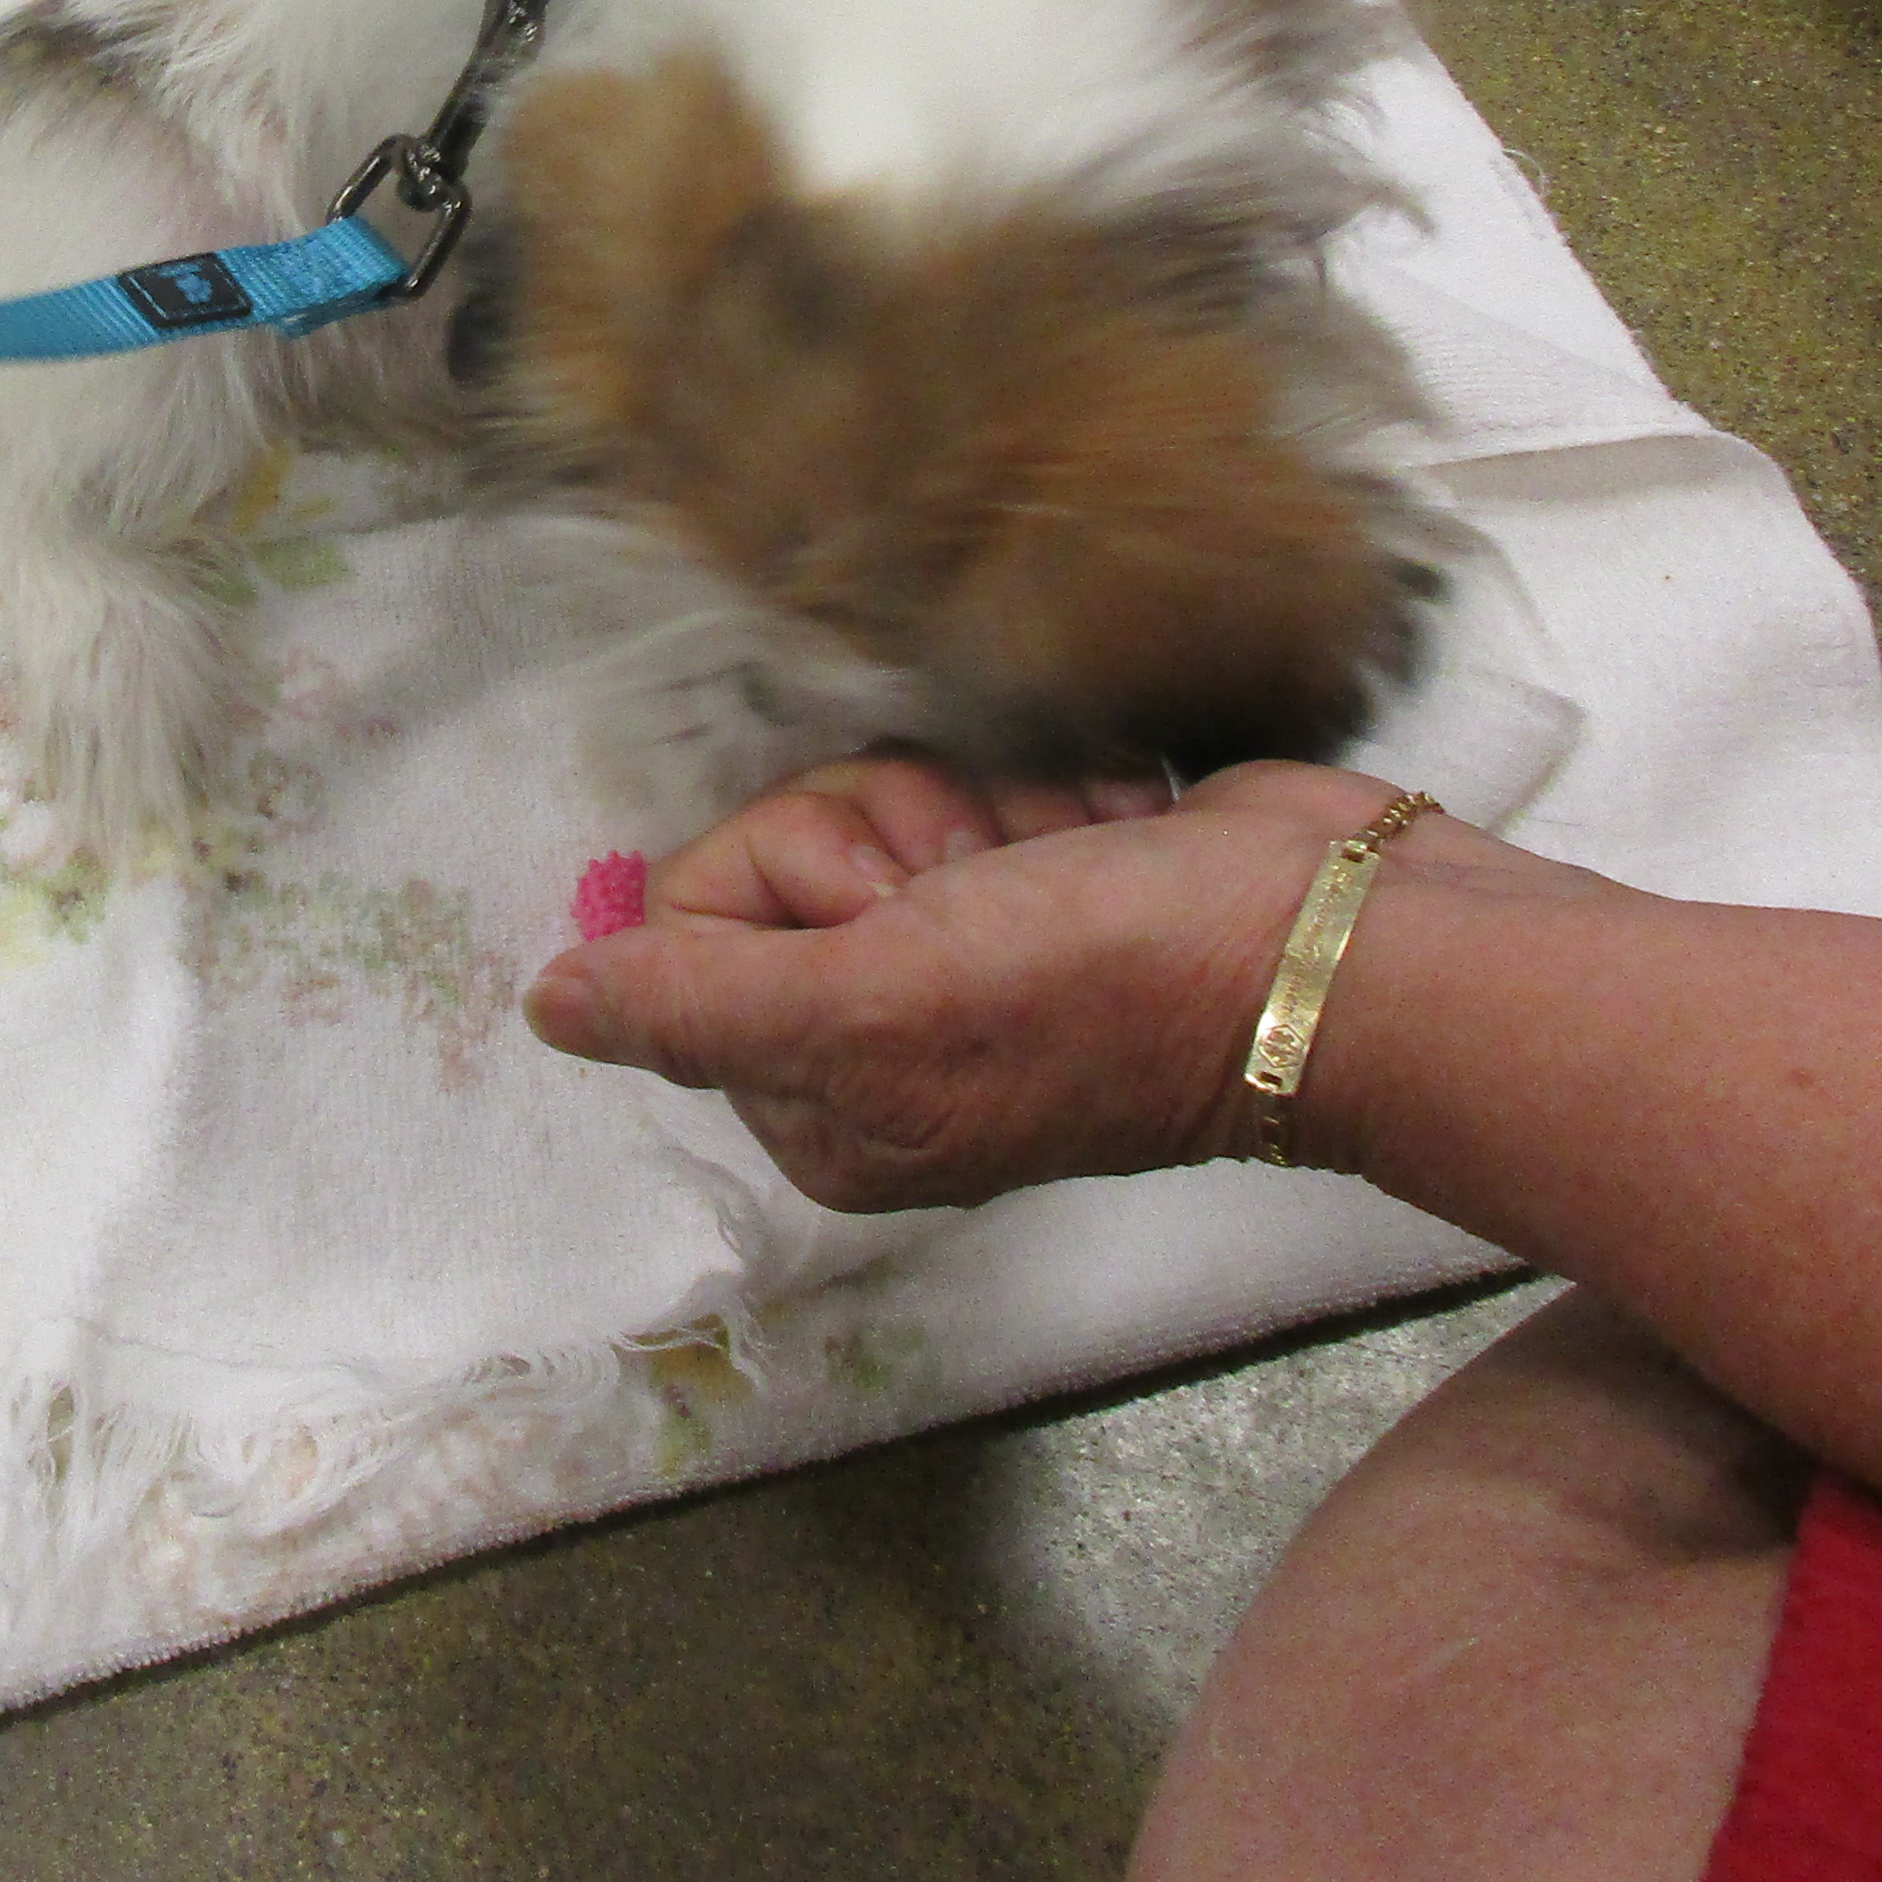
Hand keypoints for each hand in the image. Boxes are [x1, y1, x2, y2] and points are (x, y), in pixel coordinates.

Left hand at [522, 759, 1529, 1208]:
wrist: (1331, 940)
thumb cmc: (1111, 983)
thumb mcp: (879, 1005)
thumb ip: (700, 1002)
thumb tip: (549, 1011)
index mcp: (823, 1101)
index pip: (699, 914)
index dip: (793, 873)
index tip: (896, 907)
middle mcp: (880, 1036)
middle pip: (790, 847)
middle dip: (896, 833)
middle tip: (991, 887)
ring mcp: (967, 950)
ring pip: (889, 797)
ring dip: (981, 805)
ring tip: (1064, 856)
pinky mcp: (1044, 871)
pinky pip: (982, 780)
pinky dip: (1046, 790)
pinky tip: (1103, 827)